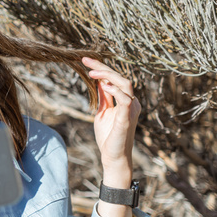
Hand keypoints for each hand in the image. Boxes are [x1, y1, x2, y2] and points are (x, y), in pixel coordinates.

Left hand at [81, 57, 140, 178]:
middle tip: (86, 60)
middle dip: (103, 67)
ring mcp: (131, 109)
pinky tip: (104, 86)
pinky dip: (116, 91)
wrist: (112, 156)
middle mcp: (131, 102)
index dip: (101, 68)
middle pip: (120, 77)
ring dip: (108, 76)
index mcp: (125, 100)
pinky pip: (125, 100)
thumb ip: (104, 97)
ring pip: (125, 84)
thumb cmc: (108, 135)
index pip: (114, 79)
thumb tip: (100, 82)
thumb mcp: (103, 112)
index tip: (85, 60)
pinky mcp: (127, 118)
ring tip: (91, 73)